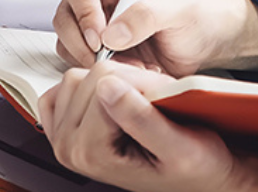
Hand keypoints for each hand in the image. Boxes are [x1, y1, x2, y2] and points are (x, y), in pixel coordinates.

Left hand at [38, 62, 257, 191]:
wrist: (196, 178)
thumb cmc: (194, 167)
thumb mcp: (180, 147)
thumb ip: (142, 119)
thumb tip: (107, 86)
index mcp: (91, 153)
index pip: (103, 84)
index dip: (140, 82)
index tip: (162, 97)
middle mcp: (69, 147)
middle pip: (86, 79)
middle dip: (125, 80)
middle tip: (153, 101)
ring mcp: (62, 137)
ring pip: (75, 78)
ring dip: (109, 81)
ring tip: (137, 102)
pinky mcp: (63, 126)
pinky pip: (66, 88)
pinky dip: (89, 86)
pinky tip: (113, 100)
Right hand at [52, 0, 249, 73]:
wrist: (204, 44)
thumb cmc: (195, 18)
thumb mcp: (178, 10)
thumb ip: (146, 16)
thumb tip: (112, 34)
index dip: (84, 10)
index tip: (100, 36)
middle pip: (65, 12)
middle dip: (81, 40)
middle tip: (105, 58)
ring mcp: (93, 19)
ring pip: (65, 37)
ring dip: (89, 58)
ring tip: (127, 66)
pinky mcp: (93, 45)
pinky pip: (75, 58)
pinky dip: (95, 70)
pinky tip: (126, 71)